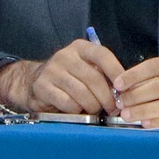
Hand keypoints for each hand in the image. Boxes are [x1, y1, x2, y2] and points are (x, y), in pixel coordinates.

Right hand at [0, 37, 122, 114]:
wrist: (32, 82)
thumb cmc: (68, 79)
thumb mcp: (85, 70)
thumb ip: (103, 76)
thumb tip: (125, 91)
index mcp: (80, 48)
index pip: (103, 55)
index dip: (116, 72)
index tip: (124, 88)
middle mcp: (65, 55)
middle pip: (94, 78)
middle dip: (107, 98)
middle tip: (113, 109)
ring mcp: (52, 70)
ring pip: (82, 93)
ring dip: (93, 106)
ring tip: (94, 110)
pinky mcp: (42, 86)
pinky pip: (68, 103)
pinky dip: (76, 110)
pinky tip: (76, 110)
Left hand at [113, 53, 158, 129]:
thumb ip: (158, 76)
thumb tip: (126, 87)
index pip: (155, 66)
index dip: (134, 75)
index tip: (117, 83)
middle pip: (158, 86)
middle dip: (135, 96)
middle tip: (119, 103)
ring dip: (144, 110)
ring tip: (127, 115)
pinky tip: (146, 124)